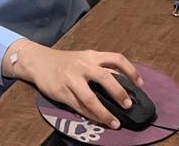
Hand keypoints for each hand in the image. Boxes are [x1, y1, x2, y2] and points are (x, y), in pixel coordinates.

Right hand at [4, 40, 141, 129]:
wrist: (38, 61)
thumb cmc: (65, 62)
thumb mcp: (84, 58)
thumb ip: (100, 67)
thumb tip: (122, 83)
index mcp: (91, 56)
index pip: (116, 59)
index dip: (131, 71)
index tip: (140, 84)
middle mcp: (83, 65)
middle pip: (105, 77)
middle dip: (119, 93)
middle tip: (128, 105)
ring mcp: (71, 79)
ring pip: (91, 98)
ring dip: (104, 113)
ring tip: (115, 123)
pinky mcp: (62, 92)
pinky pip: (78, 107)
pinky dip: (90, 116)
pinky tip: (98, 121)